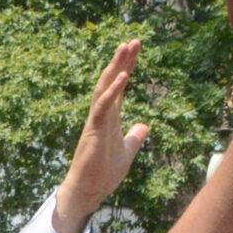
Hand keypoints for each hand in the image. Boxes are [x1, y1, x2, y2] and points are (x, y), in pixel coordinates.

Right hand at [55, 40, 150, 232]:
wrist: (87, 192)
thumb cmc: (103, 174)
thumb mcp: (127, 152)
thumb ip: (135, 137)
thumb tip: (144, 126)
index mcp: (109, 118)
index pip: (119, 87)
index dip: (127, 67)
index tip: (136, 49)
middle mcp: (101, 115)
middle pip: (111, 81)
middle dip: (122, 60)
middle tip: (133, 40)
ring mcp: (96, 121)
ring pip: (104, 88)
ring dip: (115, 67)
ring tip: (125, 47)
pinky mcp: (93, 130)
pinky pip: (103, 106)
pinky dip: (112, 90)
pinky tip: (123, 76)